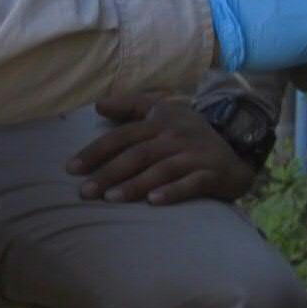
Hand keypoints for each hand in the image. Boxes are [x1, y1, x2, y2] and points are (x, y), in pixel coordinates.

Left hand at [65, 94, 259, 204]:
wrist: (235, 152)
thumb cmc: (189, 135)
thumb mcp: (164, 112)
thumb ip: (132, 107)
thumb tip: (98, 105)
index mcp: (161, 120)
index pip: (123, 135)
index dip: (96, 150)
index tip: (71, 168)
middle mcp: (177, 135)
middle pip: (138, 154)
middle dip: (109, 172)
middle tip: (85, 192)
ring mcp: (195, 154)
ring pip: (161, 169)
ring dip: (135, 184)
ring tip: (111, 199)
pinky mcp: (212, 173)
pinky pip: (190, 183)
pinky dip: (173, 192)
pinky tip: (153, 202)